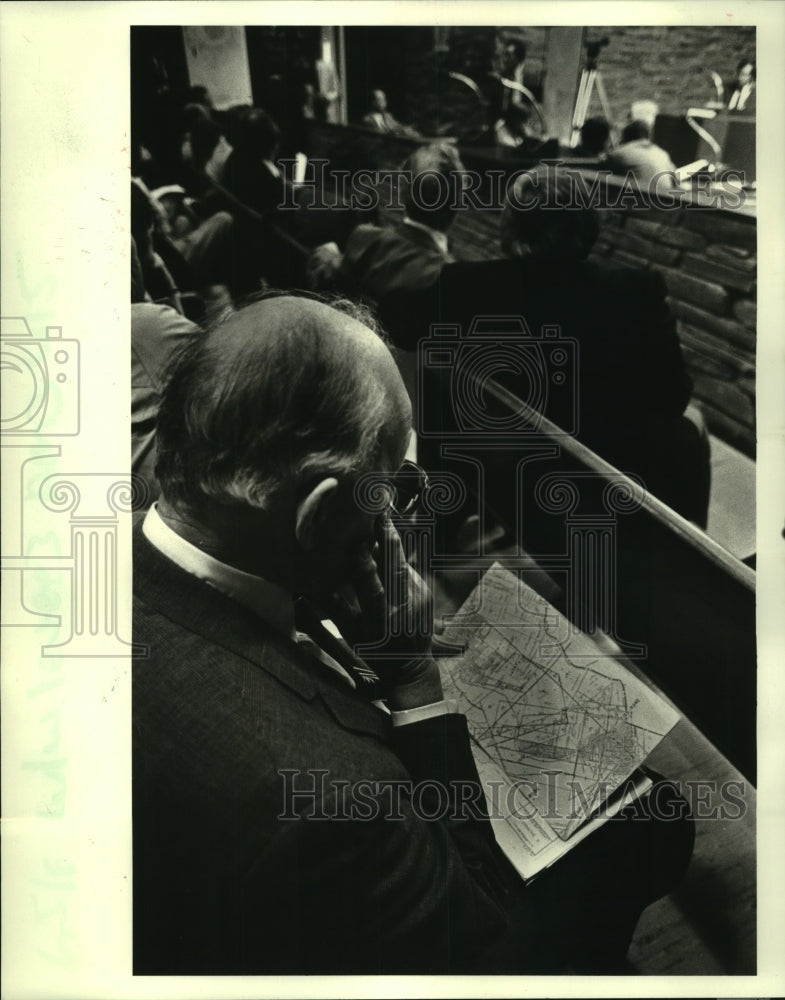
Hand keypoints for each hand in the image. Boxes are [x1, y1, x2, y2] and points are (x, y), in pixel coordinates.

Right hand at [327, 515, 433, 687]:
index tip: (358, 544)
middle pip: (396, 567)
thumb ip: (336, 608)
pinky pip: (407, 567)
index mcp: (381, 621)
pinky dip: (395, 553)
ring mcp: (419, 597)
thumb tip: (312, 585)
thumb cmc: (375, 652)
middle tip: (378, 511)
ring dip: (391, 538)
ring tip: (380, 514)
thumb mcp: (351, 635)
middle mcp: (404, 607)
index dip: (366, 566)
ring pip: (403, 562)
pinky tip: (386, 535)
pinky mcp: (426, 590)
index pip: (374, 589)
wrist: (412, 666)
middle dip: (387, 537)